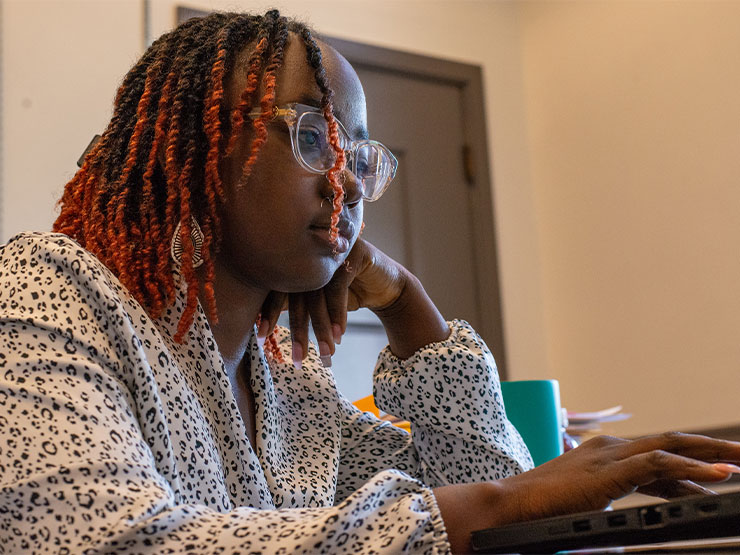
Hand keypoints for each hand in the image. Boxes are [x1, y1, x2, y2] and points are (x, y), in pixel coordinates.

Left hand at [257, 238, 448, 364]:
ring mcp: (331, 247)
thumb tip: (259, 322)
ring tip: (324, 354)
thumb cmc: (346, 293)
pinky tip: (339, 336)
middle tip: (297, 358)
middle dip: (298, 329)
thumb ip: (292, 302)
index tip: (261, 337)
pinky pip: (339, 288)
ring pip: (319, 293)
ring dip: (322, 329)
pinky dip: (338, 315)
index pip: (277, 285)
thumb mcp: (316, 299)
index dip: (269, 311)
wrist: (385, 285)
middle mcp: (310, 248)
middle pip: (298, 292)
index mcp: (296, 257)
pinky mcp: (354, 251)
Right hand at [434, 432, 739, 552]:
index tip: (719, 472)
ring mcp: (609, 455)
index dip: (691, 464)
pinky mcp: (610, 469)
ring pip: (671, 446)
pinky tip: (720, 474)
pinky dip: (694, 467)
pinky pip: (660, 463)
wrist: (509, 506)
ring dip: (712, 453)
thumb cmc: (538, 511)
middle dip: (710, 447)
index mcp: (603, 455)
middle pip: (670, 442)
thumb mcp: (585, 506)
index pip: (656, 456)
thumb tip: (625, 520)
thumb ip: (609, 504)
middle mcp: (609, 448)